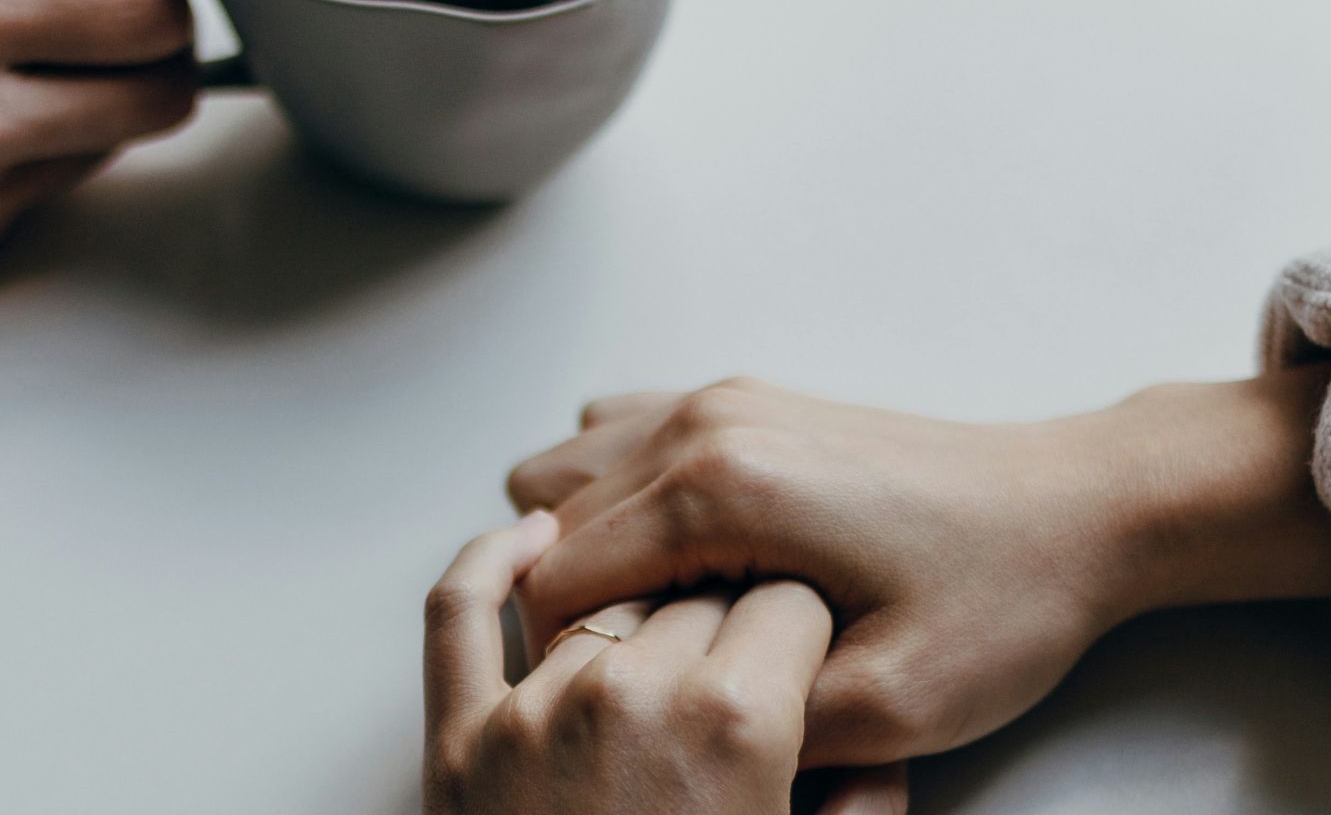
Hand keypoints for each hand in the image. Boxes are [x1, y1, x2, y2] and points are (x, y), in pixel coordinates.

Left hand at [423, 512, 832, 814]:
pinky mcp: (457, 740)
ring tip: (668, 657)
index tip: (802, 652)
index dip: (803, 629)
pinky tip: (533, 540)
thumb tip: (874, 746)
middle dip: (730, 626)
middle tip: (742, 674)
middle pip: (701, 595)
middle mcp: (631, 692)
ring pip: (607, 601)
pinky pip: (458, 611)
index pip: (789, 602)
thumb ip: (863, 802)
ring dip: (642, 620)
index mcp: (736, 724)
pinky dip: (489, 561)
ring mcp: (532, 709)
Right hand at [509, 369, 1330, 767]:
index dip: (575, 666)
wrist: (1082, 505)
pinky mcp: (744, 402)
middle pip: (550, 527)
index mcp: (720, 490)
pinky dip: (620, 498)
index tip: (638, 707)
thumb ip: (756, 727)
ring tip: (671, 617)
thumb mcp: (891, 707)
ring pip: (571, 476)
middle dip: (583, 613)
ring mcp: (721, 400)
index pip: (555, 583)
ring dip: (592, 552)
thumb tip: (674, 738)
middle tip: (663, 675)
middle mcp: (703, 424)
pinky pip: (620, 438)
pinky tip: (684, 555)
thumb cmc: (1002, 600)